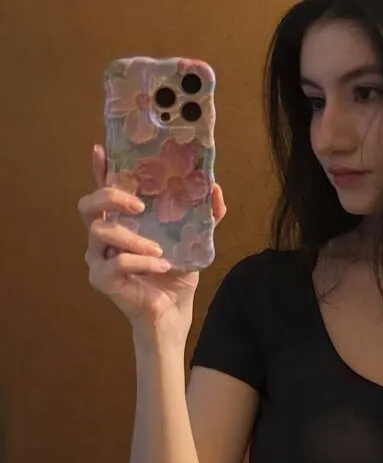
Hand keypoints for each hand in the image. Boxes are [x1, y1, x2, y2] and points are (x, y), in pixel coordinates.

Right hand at [78, 144, 226, 335]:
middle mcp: (104, 236)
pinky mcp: (102, 280)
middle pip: (88, 205)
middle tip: (139, 205)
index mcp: (122, 220)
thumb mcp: (194, 240)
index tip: (100, 150)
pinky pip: (115, 264)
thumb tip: (216, 189)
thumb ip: (205, 215)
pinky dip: (142, 263)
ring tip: (159, 250)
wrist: (174, 312)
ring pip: (100, 232)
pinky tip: (162, 267)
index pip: (104, 189)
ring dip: (133, 237)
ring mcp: (98, 258)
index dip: (100, 169)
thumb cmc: (176, 273)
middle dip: (111, 196)